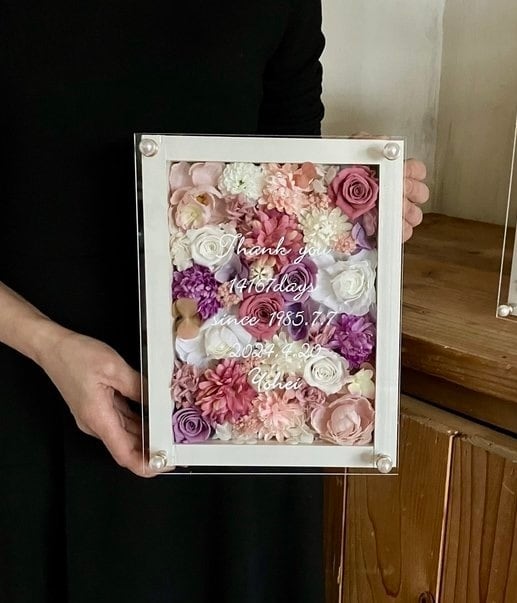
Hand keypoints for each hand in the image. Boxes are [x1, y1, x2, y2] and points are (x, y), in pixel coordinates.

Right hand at [39, 328, 153, 477]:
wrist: (53, 347)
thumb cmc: (77, 355)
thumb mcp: (115, 368)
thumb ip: (139, 387)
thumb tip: (158, 400)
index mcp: (98, 417)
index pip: (124, 454)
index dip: (145, 464)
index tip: (163, 464)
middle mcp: (95, 423)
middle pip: (127, 446)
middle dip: (151, 450)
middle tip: (175, 444)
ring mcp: (95, 417)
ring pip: (125, 434)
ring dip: (145, 436)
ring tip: (168, 431)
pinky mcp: (97, 408)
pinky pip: (121, 421)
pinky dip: (137, 423)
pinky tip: (153, 417)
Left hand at [351, 133, 429, 241]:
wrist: (324, 187)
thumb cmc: (342, 168)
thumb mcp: (352, 149)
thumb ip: (367, 141)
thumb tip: (383, 142)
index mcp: (396, 170)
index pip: (417, 170)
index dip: (414, 172)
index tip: (403, 174)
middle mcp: (399, 190)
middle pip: (420, 193)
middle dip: (411, 194)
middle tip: (396, 194)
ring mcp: (394, 210)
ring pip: (415, 215)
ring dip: (407, 215)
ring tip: (393, 214)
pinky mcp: (385, 228)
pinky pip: (401, 233)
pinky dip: (398, 233)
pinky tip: (389, 231)